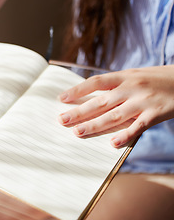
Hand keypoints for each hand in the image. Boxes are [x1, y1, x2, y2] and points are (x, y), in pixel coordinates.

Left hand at [58, 65, 173, 147]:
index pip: (96, 82)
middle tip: (62, 120)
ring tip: (77, 132)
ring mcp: (143, 101)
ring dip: (94, 125)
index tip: (61, 99)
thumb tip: (91, 97)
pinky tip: (112, 143)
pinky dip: (125, 135)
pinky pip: (138, 127)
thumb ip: (115, 85)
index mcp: (124, 76)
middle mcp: (131, 87)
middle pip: (100, 101)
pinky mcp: (156, 114)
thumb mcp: (134, 75)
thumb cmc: (156, 79)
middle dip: (79, 112)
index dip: (77, 90)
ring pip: (114, 115)